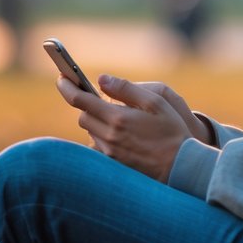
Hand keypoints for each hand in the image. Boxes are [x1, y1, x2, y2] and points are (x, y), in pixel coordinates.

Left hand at [55, 74, 203, 179]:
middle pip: (83, 116)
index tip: (61, 77)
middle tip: (101, 99)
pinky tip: (121, 136)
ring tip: (119, 119)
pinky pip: (98, 147)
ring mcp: (110, 153)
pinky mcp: (113, 164)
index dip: (67, 86)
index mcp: (117, 118)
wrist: (181, 166)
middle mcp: (109, 137)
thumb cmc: (172, 131)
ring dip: (97, 121)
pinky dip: (103, 137)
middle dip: (88, 105)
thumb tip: (101, 79)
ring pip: (90, 131)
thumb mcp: (156, 102)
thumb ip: (126, 89)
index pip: (80, 100)